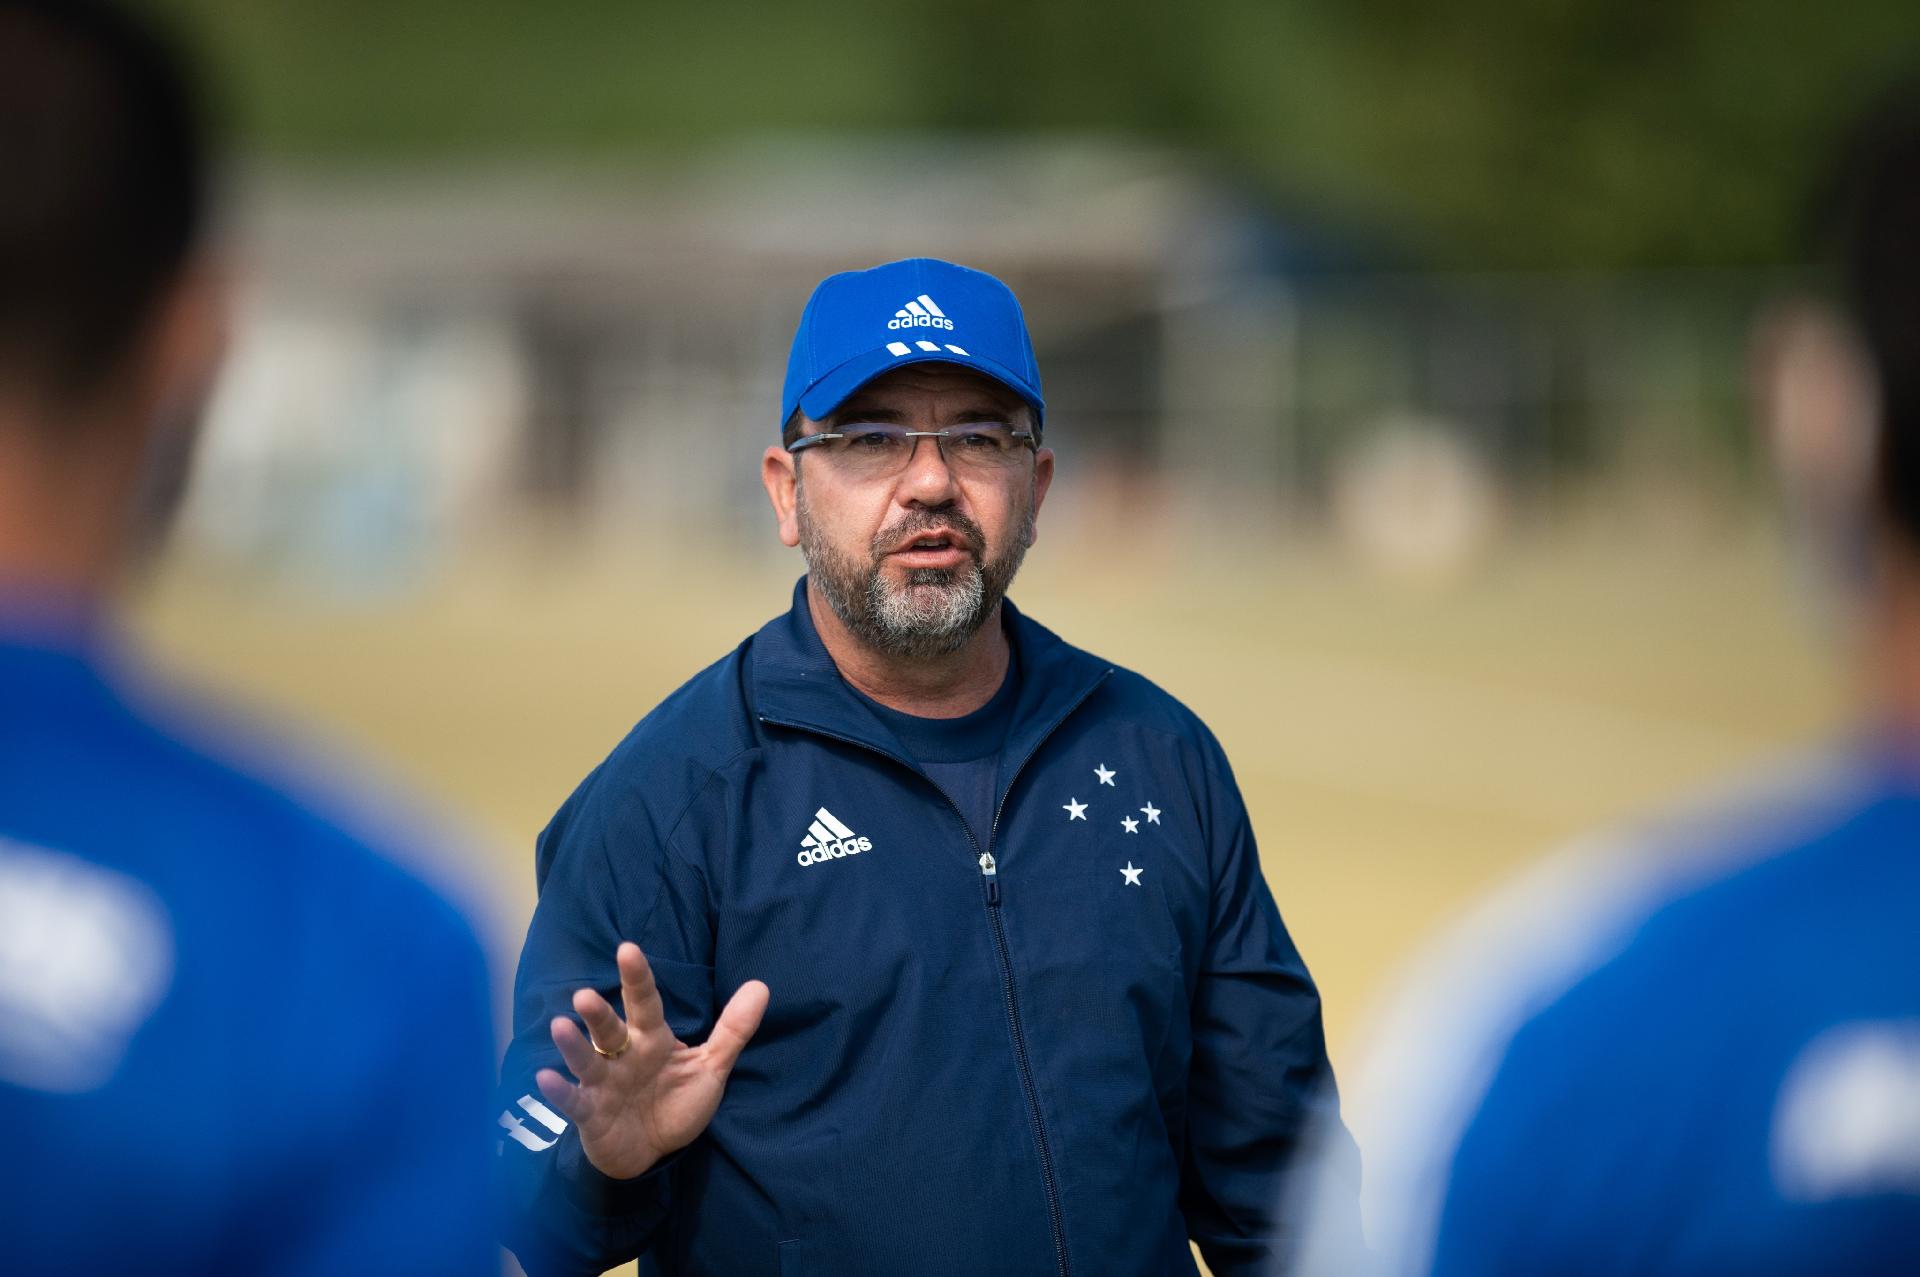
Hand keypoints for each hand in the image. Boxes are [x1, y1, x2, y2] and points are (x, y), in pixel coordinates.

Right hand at [535, 941, 769, 1179]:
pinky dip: (559, 1091)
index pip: (645, 1002)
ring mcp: (603, 1083)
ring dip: (574, 1045)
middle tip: (584, 995)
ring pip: (587, 1059)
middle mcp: (623, 1055)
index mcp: (652, 1039)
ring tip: (560, 1026)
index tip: (628, 949)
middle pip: (609, 1029)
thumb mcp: (710, 1067)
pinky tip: (545, 1077)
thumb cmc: (676, 1102)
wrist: (652, 1152)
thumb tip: (761, 987)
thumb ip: (733, 1030)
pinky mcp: (590, 1114)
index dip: (637, 977)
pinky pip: (574, 1101)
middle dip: (597, 1014)